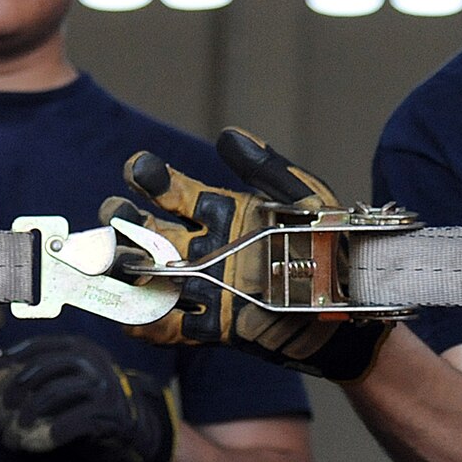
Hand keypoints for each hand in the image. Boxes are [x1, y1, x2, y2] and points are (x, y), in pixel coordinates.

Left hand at [0, 335, 176, 461]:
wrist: (135, 432)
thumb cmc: (86, 408)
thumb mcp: (61, 386)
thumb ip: (32, 379)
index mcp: (77, 346)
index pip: (33, 348)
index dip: (4, 368)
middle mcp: (91, 359)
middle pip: (37, 372)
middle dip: (8, 398)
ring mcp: (103, 384)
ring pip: (49, 396)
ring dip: (22, 421)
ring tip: (10, 439)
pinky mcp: (110, 413)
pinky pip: (69, 423)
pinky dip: (45, 436)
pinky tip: (32, 446)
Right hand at [101, 128, 388, 381]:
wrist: (355, 305)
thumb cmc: (334, 244)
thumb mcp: (305, 200)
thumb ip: (267, 170)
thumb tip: (228, 135)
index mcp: (226, 213)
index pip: (177, 192)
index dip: (154, 179)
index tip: (137, 167)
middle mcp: (209, 247)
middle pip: (153, 231)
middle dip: (126, 222)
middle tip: (112, 214)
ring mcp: (209, 287)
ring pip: (154, 274)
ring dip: (126, 267)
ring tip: (106, 259)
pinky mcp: (216, 326)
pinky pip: (172, 325)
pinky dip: (146, 320)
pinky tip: (125, 314)